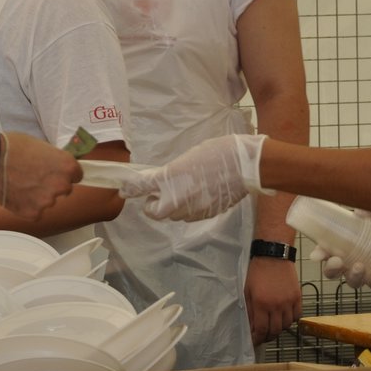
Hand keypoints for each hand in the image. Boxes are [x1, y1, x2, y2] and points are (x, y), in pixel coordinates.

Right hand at [0, 133, 81, 219]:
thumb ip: (53, 159)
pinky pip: (35, 212)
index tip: (55, 173)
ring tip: (21, 184)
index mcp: (67, 166)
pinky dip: (27, 206)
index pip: (76, 175)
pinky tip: (16, 194)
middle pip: (64, 189)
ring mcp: (47, 201)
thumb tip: (56, 166)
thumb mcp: (41, 146)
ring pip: (48, 201)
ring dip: (38, 196)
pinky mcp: (33, 213)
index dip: (64, 173)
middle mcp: (61, 185)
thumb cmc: (12, 147)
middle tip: (34, 178)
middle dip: (52, 185)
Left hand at [118, 134, 265, 220]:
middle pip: (156, 211)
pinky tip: (201, 194)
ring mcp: (193, 210)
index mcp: (170, 179)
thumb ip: (167, 174)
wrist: (245, 166)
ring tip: (185, 190)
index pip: (141, 188)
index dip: (131, 189)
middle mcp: (177, 199)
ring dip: (174, 206)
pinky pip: (191, 215)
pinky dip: (190, 208)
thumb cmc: (215, 154)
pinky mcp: (206, 215)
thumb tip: (158, 182)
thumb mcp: (185, 159)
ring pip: (174, 215)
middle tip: (160, 192)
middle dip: (156, 204)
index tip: (125, 190)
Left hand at [245, 257, 301, 344]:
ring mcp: (289, 302)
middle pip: (274, 331)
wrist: (273, 256)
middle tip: (263, 336)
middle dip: (267, 336)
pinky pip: (296, 316)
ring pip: (286, 325)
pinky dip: (290, 320)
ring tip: (273, 327)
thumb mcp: (247, 291)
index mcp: (262, 304)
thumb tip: (251, 327)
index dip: (257, 339)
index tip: (254, 342)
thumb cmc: (257, 272)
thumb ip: (250, 310)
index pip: (260, 330)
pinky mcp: (298, 297)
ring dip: (279, 329)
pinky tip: (284, 318)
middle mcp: (276, 306)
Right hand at [311, 212, 370, 289]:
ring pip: (353, 281)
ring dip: (353, 276)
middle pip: (334, 271)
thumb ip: (370, 212)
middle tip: (336, 261)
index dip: (320, 254)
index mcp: (348, 243)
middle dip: (331, 269)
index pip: (327, 251)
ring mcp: (369, 271)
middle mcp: (354, 259)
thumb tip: (359, 212)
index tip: (317, 254)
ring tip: (360, 266)